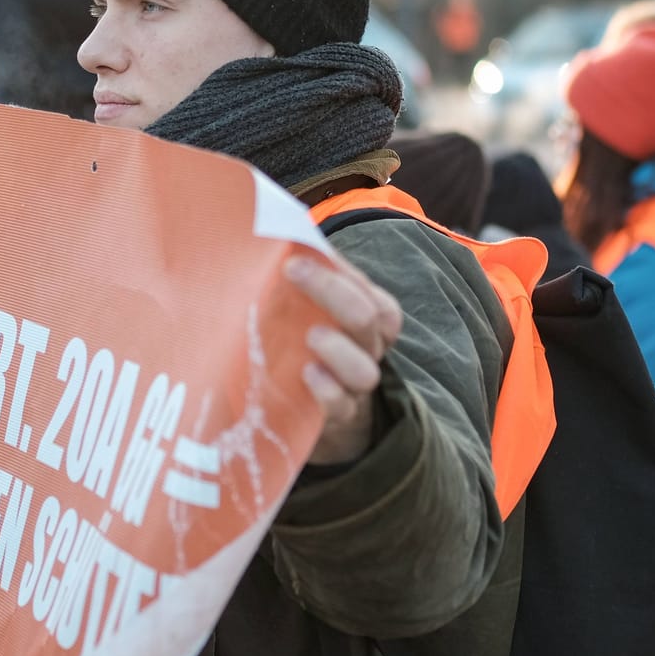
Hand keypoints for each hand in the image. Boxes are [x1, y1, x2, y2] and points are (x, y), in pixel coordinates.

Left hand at [285, 252, 403, 465]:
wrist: (302, 413)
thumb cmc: (299, 345)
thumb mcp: (302, 309)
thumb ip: (302, 278)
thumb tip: (280, 236)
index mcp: (366, 322)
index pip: (374, 296)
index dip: (343, 275)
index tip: (296, 256)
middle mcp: (366, 353)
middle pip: (370, 321)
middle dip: (335, 292)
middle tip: (294, 271)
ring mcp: (353, 389)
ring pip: (366, 371)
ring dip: (340, 350)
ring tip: (312, 335)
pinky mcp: (335, 420)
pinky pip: (343, 408)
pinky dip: (329, 391)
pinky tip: (308, 374)